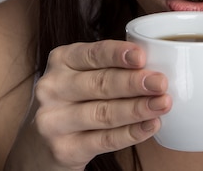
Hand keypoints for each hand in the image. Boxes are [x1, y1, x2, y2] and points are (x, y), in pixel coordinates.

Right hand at [5, 40, 171, 170]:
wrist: (39, 143)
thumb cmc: (73, 98)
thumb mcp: (81, 74)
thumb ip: (110, 66)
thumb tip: (156, 64)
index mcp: (61, 60)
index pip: (92, 54)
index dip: (117, 54)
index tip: (141, 55)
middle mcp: (52, 88)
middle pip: (100, 84)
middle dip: (134, 83)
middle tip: (160, 82)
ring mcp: (54, 120)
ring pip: (104, 113)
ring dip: (137, 108)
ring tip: (163, 104)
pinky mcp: (64, 149)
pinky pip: (104, 140)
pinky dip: (131, 133)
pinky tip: (150, 126)